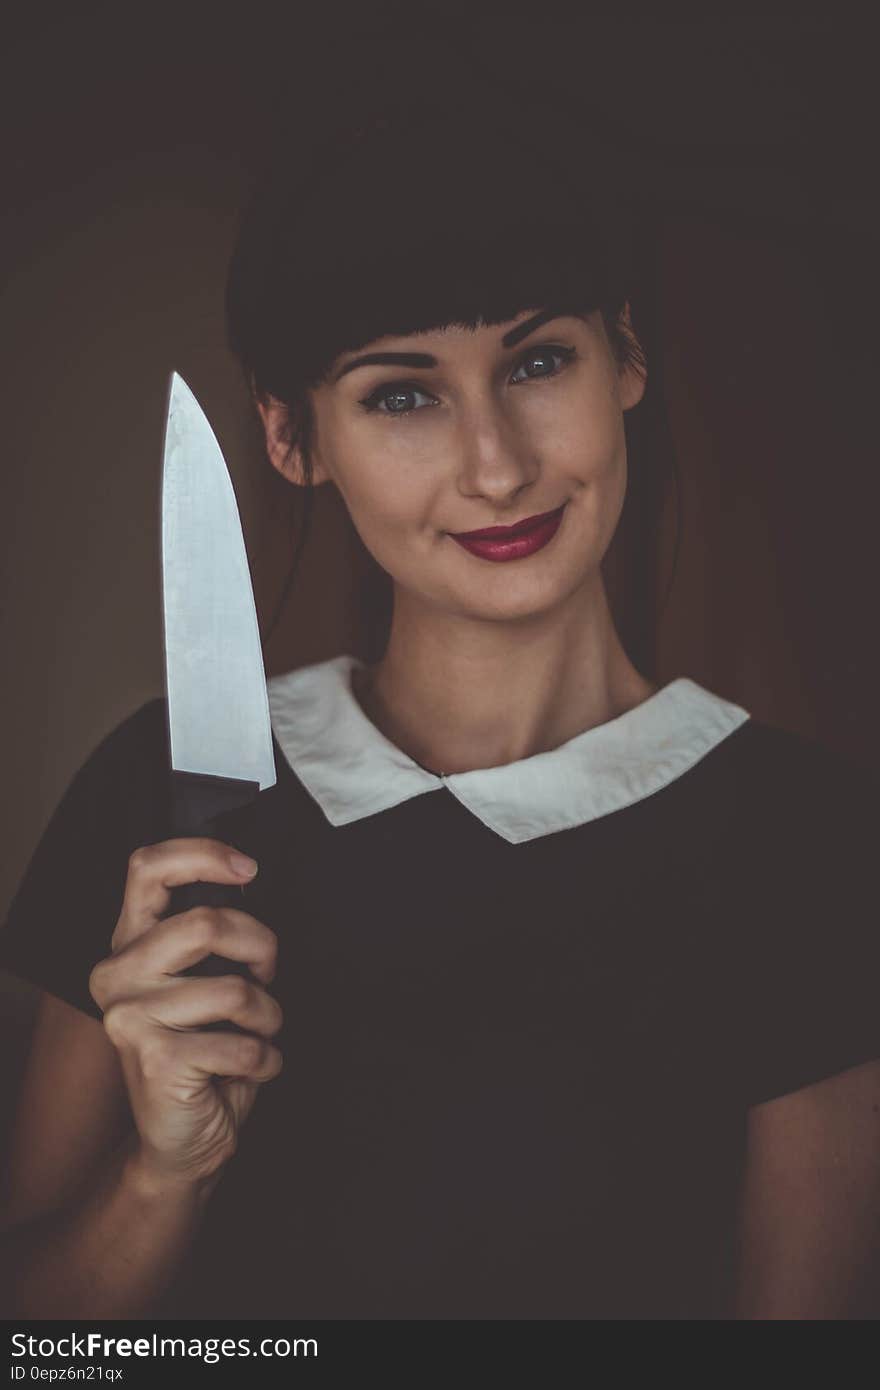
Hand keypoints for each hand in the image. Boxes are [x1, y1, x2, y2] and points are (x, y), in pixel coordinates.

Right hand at [88, 838, 282, 1187]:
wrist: (183, 1141)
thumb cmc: (205, 1053)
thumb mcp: (204, 981)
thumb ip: (210, 936)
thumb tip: (246, 882)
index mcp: (130, 943)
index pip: (148, 867)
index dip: (203, 855)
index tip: (248, 868)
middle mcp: (118, 973)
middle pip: (206, 922)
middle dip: (261, 947)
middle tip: (268, 976)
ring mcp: (130, 1016)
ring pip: (235, 990)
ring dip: (269, 1017)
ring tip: (258, 1035)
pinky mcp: (154, 1058)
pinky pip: (241, 1044)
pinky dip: (265, 1060)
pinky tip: (250, 1070)